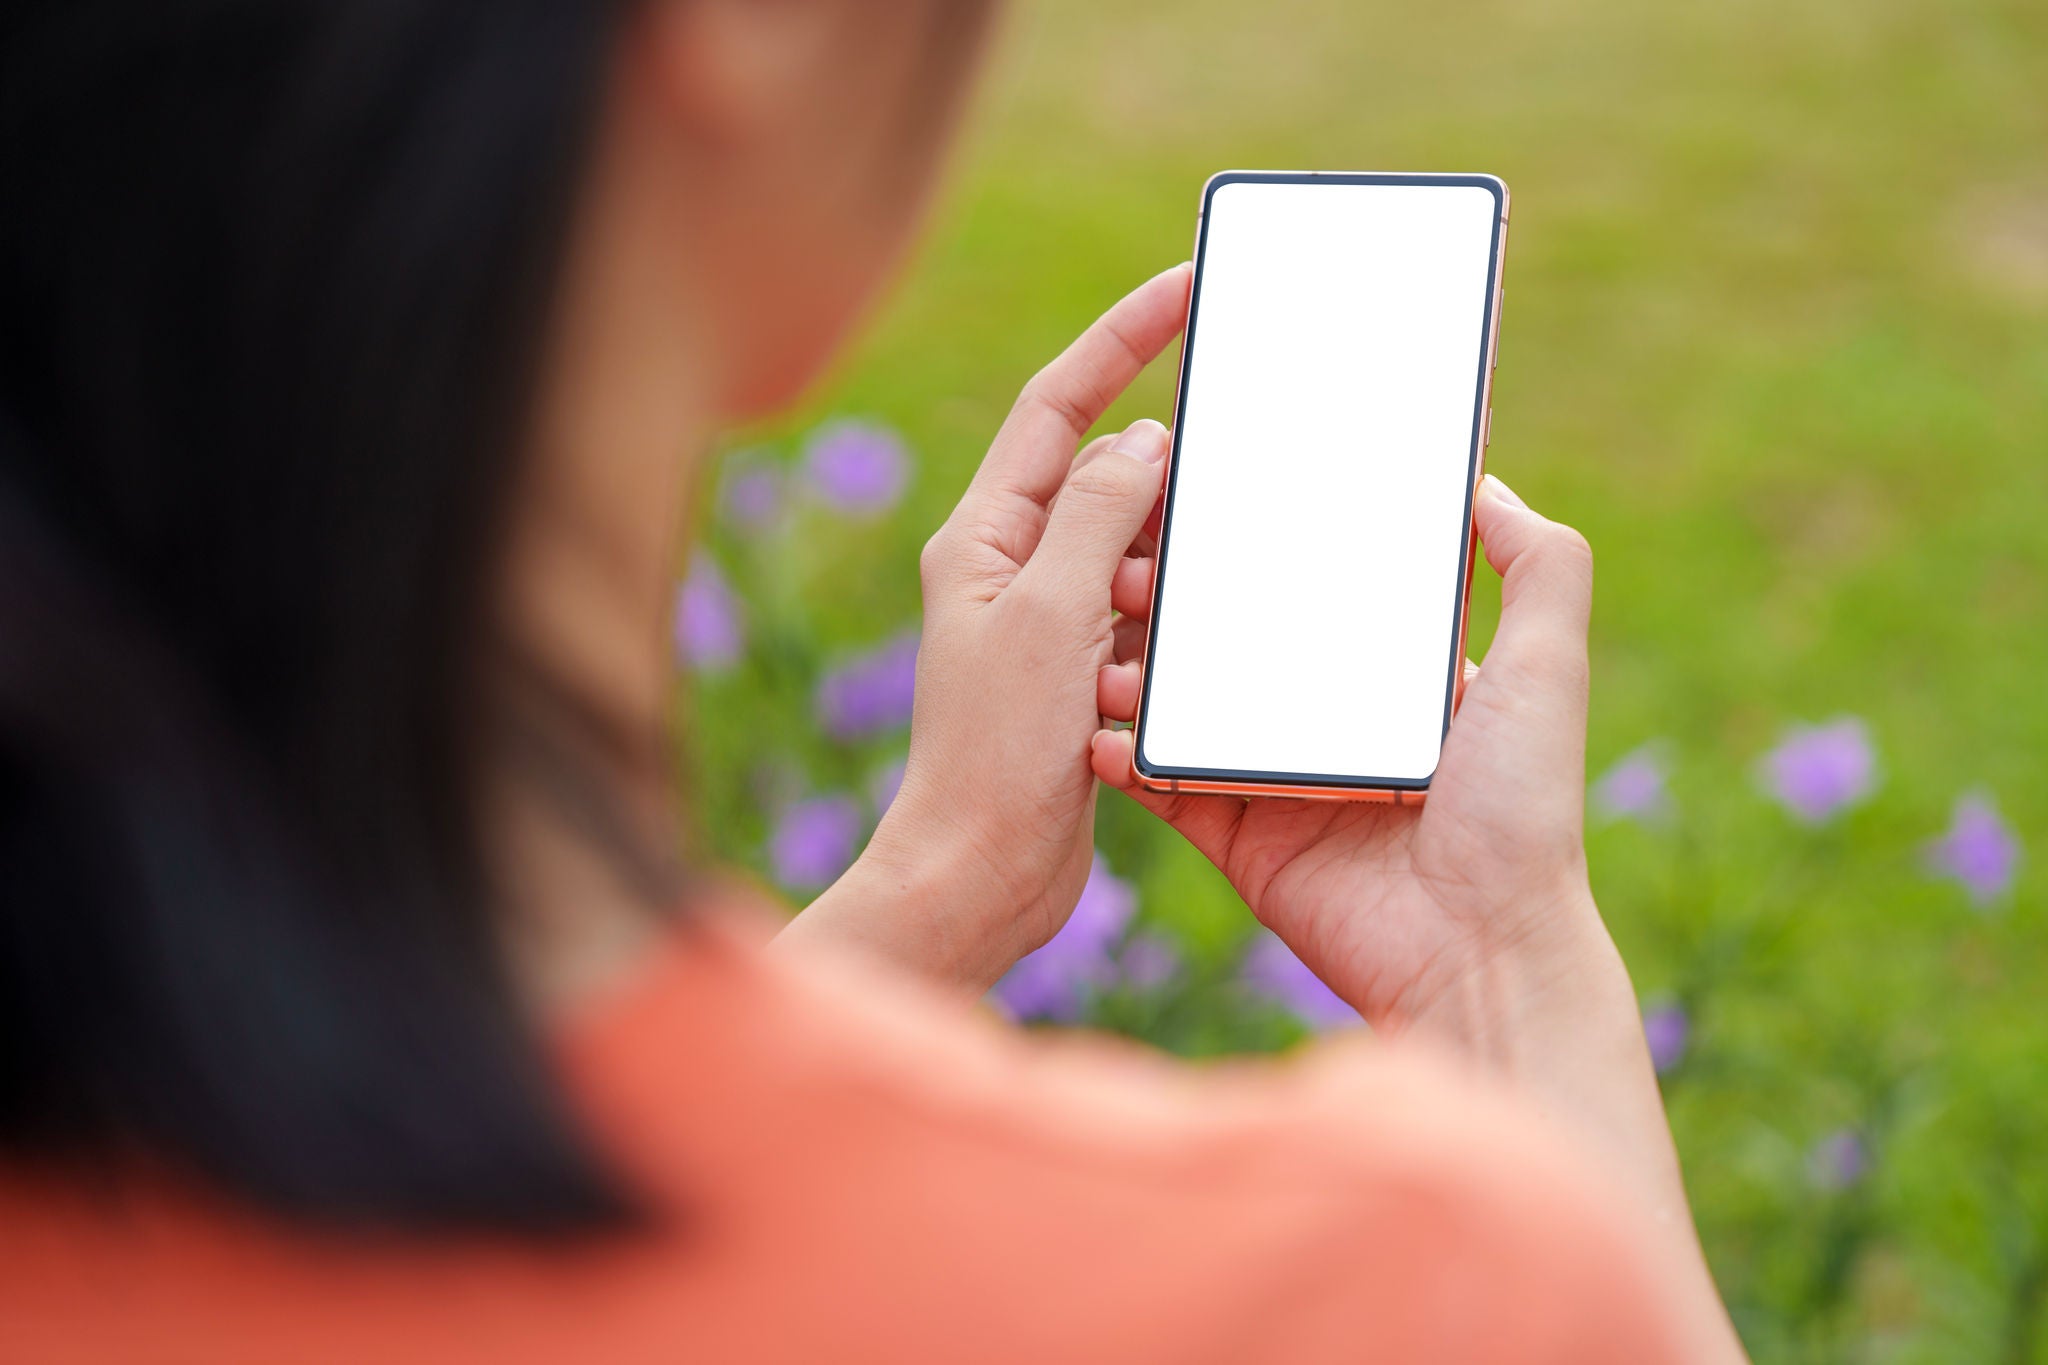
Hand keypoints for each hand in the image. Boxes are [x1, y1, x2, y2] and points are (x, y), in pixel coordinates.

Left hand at [781, 264, 1190, 991]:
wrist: (983, 872)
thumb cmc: (997, 751)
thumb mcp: (1051, 615)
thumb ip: (1099, 516)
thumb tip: (1145, 438)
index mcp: (984, 534)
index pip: (1058, 404)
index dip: (1121, 337)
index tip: (1186, 287)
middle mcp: (1010, 566)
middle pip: (1106, 474)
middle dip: (1168, 467)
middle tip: (1238, 453)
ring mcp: (1046, 620)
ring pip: (1135, 548)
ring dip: (1174, 558)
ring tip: (1197, 581)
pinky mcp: (1081, 673)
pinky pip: (1146, 612)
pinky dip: (1178, 613)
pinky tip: (1208, 629)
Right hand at [1094, 477, 1707, 1238]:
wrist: (1479, 951)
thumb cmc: (1522, 809)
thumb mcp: (1549, 669)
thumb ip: (1539, 567)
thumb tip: (1485, 482)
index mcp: (1392, 675)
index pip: (1314, 588)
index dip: (1258, 547)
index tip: (1201, 503)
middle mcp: (1329, 719)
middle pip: (1233, 642)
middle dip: (1174, 604)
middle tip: (1127, 571)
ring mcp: (1277, 777)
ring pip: (1185, 708)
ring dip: (1135, 676)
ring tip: (1104, 653)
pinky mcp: (1240, 836)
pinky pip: (1165, 786)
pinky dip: (1125, 758)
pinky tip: (1102, 731)